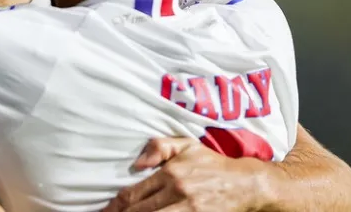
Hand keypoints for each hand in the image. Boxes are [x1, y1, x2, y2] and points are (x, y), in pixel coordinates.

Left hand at [103, 138, 271, 211]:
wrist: (246, 183)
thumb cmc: (212, 164)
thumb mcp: (187, 146)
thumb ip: (159, 147)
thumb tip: (136, 163)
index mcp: (171, 173)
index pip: (134, 194)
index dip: (115, 205)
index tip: (105, 211)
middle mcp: (178, 192)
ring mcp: (189, 209)